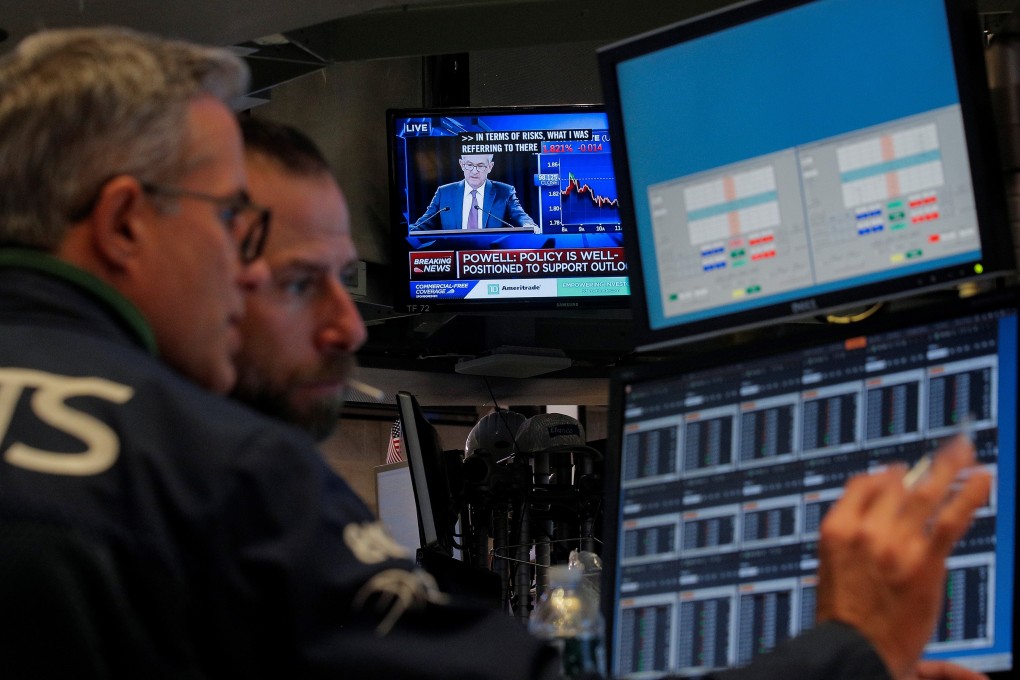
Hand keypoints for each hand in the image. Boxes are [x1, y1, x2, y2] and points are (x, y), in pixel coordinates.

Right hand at [815, 435, 991, 679]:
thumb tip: (878, 516)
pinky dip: (970, 495)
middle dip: (921, 468)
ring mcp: (896, 544)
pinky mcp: (925, 562)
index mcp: (837, 528)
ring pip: (926, 494)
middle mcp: (866, 530)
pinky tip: (983, 477)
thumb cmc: (844, 615)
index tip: (898, 474)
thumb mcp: (833, 565)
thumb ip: (855, 534)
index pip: (864, 483)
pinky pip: (951, 520)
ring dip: (948, 468)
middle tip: (946, 451)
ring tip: (965, 450)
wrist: (854, 650)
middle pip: (897, 484)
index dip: (884, 476)